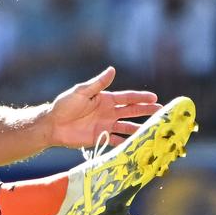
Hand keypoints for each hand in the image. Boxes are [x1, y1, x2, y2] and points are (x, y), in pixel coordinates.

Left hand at [46, 67, 160, 147]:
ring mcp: (105, 125)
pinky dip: (126, 142)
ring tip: (154, 131)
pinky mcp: (100, 137)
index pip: (127, 98)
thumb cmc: (65, 105)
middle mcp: (108, 112)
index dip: (141, 98)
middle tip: (162, 113)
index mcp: (105, 99)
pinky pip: (116, 140)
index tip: (155, 98)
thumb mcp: (81, 92)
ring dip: (139, 128)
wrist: (53, 125)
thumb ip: (98, 83)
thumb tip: (112, 69)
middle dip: (147, 111)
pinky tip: (137, 145)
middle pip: (132, 111)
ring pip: (127, 126)